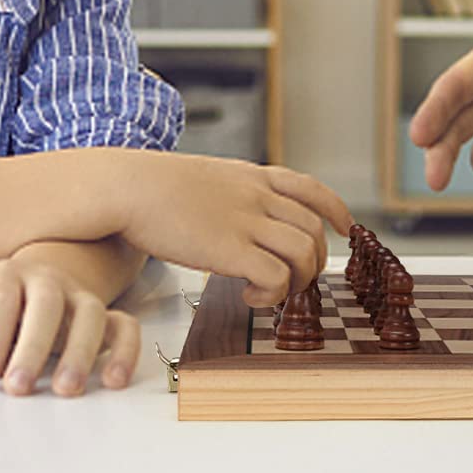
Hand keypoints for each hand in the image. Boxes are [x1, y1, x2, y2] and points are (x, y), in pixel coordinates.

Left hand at [0, 254, 137, 395]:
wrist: (29, 286)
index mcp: (5, 277)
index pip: (1, 303)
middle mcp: (46, 280)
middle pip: (47, 303)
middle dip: (33, 348)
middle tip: (19, 387)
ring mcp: (78, 295)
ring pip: (90, 312)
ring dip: (80, 352)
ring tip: (66, 388)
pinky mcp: (104, 315)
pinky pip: (125, 325)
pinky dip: (126, 351)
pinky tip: (115, 380)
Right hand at [117, 155, 352, 305]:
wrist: (127, 186)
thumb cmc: (155, 188)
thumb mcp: (206, 177)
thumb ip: (231, 193)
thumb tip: (238, 216)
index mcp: (252, 177)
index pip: (310, 188)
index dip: (334, 209)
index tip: (344, 227)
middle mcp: (257, 196)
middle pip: (312, 228)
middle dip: (315, 259)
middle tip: (298, 280)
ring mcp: (246, 221)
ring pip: (302, 253)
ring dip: (299, 280)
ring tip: (273, 292)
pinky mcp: (229, 249)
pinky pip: (276, 277)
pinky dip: (273, 294)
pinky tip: (249, 296)